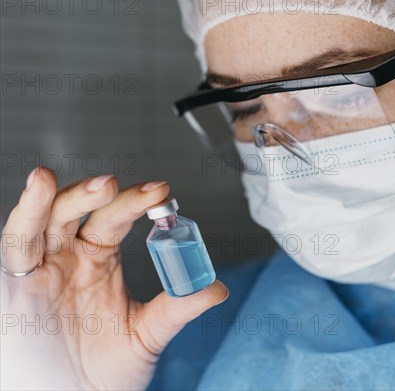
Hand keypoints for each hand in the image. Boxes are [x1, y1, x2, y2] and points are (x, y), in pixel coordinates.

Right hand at [0, 167, 228, 389]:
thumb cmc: (107, 368)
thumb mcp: (147, 333)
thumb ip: (178, 307)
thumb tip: (218, 288)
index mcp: (100, 260)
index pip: (116, 219)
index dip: (135, 202)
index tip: (161, 190)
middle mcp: (70, 257)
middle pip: (78, 211)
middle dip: (95, 194)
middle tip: (117, 184)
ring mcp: (43, 269)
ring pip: (43, 222)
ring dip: (55, 198)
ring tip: (67, 182)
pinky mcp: (18, 286)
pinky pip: (16, 247)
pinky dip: (25, 218)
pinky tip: (37, 192)